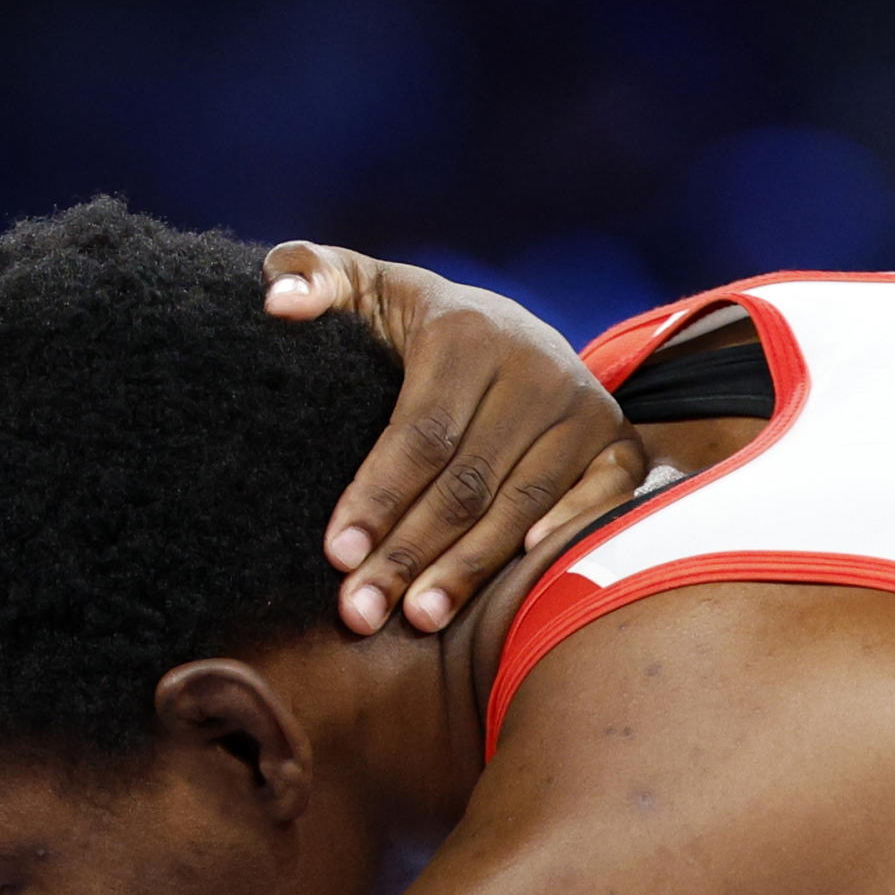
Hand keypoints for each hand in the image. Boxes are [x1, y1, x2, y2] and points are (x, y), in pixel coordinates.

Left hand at [265, 243, 650, 634]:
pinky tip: (519, 583)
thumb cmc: (415, 328)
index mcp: (469, 334)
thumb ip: (309, 276)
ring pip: (520, 505)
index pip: (420, 432)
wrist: (512, 334)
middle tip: (360, 612)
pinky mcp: (618, 444)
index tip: (335, 554)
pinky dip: (562, 539)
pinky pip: (597, 503)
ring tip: (416, 619)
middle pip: (467, 481)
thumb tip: (276, 304)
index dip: (377, 496)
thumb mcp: (366, 292)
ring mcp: (584, 409)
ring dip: (468, 569)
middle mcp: (537, 368)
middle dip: (409, 552)